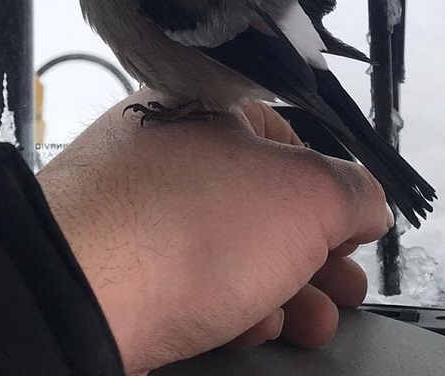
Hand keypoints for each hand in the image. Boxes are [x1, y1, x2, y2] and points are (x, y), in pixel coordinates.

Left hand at [37, 91, 393, 374]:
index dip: (332, 193)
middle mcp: (165, 156)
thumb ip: (354, 192)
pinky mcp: (115, 267)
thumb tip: (367, 202)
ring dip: (283, 291)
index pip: (288, 144)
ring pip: (227, 251)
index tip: (354, 234)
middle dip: (317, 256)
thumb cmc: (185, 229)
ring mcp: (134, 213)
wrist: (77, 296)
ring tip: (312, 324)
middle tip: (344, 290)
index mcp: (206, 113)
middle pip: (260, 206)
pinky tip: (248, 330)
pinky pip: (185, 282)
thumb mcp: (307, 195)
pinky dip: (227, 307)